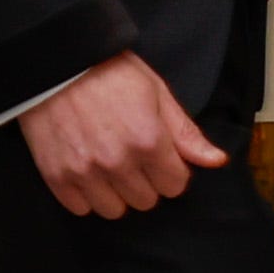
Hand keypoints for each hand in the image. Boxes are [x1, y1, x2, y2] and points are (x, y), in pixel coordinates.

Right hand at [19, 52, 227, 217]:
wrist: (56, 61)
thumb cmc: (110, 71)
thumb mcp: (156, 92)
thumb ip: (186, 133)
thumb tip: (216, 161)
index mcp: (149, 141)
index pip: (175, 186)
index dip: (170, 170)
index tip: (159, 156)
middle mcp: (118, 162)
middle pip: (146, 201)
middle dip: (145, 182)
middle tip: (132, 157)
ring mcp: (85, 172)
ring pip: (114, 210)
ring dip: (116, 193)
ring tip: (108, 166)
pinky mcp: (57, 176)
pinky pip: (81, 208)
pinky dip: (85, 195)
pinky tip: (87, 171)